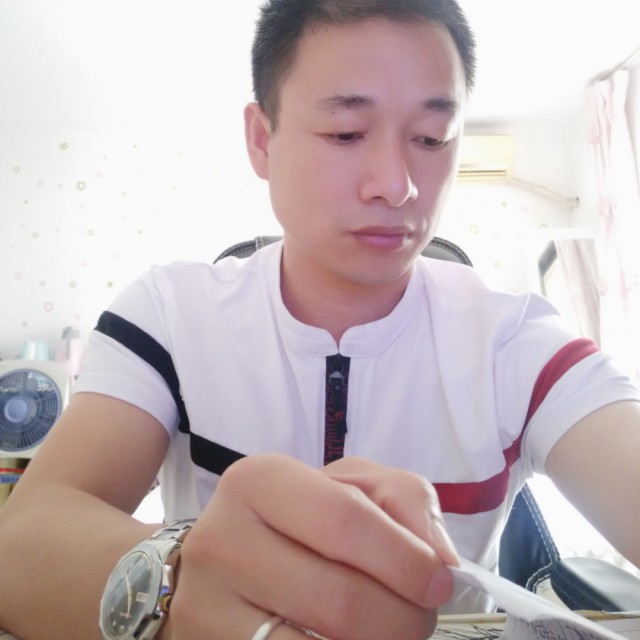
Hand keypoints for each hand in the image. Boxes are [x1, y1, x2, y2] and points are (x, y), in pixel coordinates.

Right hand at [167, 454, 457, 639]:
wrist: (220, 561)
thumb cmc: (297, 519)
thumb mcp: (349, 486)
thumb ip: (404, 500)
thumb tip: (442, 560)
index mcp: (261, 480)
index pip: (346, 520)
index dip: (406, 559)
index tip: (440, 582)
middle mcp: (225, 538)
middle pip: (341, 598)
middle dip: (404, 619)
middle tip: (420, 618)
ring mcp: (208, 606)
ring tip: (391, 631)